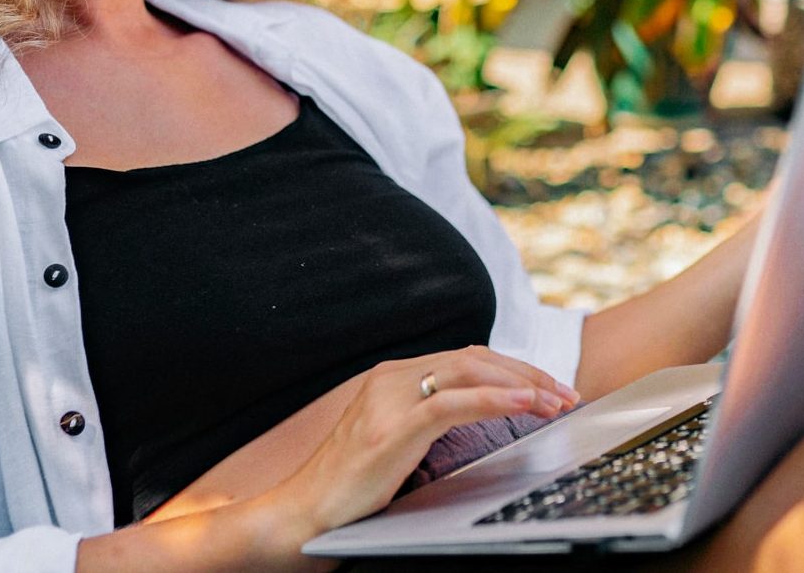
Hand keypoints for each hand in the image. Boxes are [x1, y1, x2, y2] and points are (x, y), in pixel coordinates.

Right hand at [267, 345, 578, 541]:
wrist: (304, 511)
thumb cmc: (350, 485)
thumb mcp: (395, 439)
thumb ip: (426, 415)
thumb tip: (478, 410)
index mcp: (393, 376)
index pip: (467, 358)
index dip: (514, 369)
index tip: (551, 388)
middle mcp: (392, 377)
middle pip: (474, 358)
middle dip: (528, 373)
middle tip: (567, 394)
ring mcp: (391, 399)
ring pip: (468, 371)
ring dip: (521, 384)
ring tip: (556, 401)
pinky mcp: (393, 428)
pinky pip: (452, 403)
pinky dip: (494, 400)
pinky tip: (524, 406)